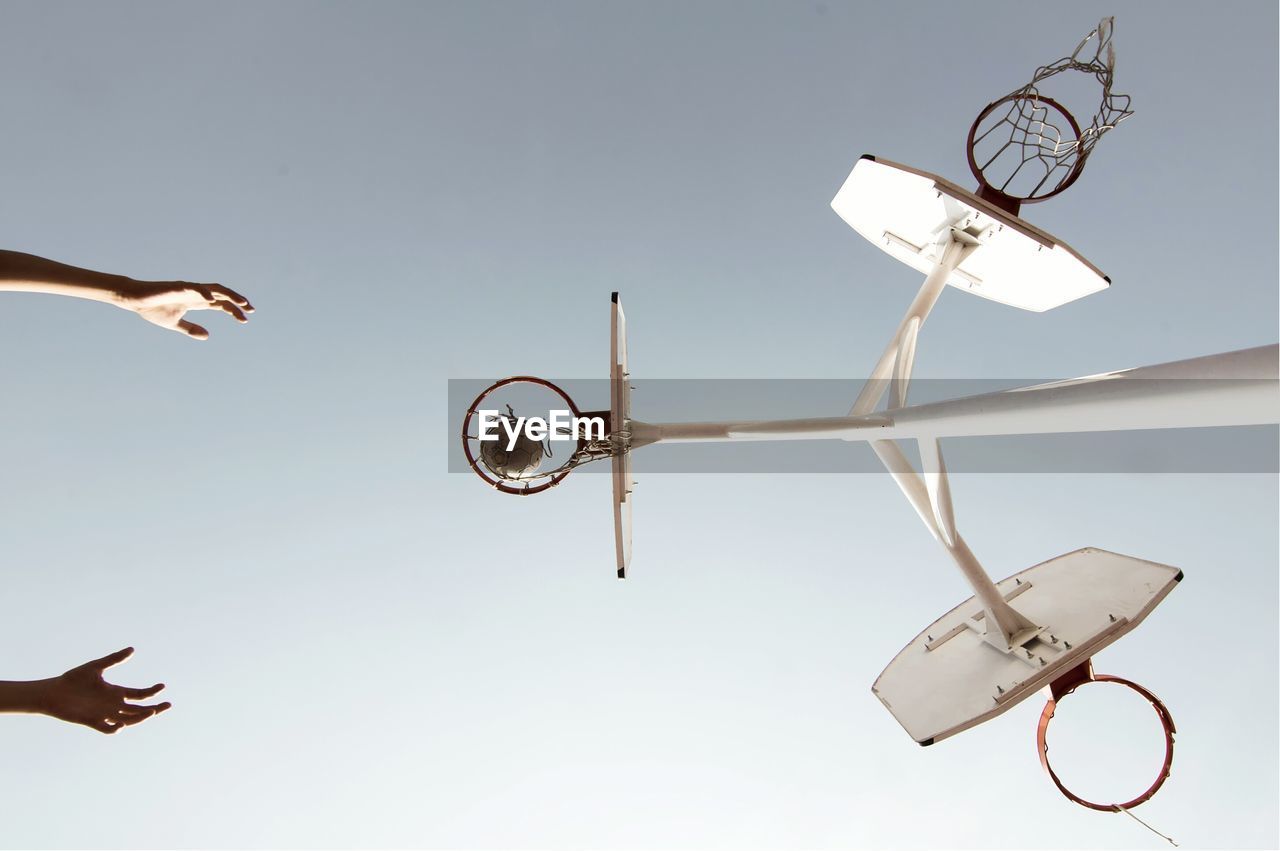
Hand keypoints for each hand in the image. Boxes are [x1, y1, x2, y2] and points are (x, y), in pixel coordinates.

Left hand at [37, 647, 170, 733]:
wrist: (52, 693)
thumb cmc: (72, 679)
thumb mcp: (95, 667)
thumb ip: (113, 659)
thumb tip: (132, 649)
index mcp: (116, 692)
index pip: (139, 694)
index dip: (152, 692)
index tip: (162, 686)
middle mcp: (113, 705)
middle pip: (139, 709)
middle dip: (155, 708)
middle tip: (168, 705)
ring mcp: (104, 714)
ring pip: (128, 719)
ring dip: (140, 717)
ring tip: (150, 712)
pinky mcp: (92, 722)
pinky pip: (107, 729)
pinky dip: (115, 729)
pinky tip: (120, 725)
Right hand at [117, 280, 253, 339]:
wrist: (134, 300)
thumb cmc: (152, 309)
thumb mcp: (175, 324)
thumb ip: (191, 329)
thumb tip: (207, 336)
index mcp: (196, 302)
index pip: (220, 304)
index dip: (233, 310)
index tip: (246, 319)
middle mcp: (195, 294)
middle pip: (222, 295)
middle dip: (237, 301)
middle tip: (251, 310)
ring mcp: (187, 289)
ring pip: (213, 288)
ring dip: (228, 294)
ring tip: (241, 302)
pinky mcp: (177, 286)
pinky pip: (194, 287)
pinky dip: (204, 291)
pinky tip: (213, 298)